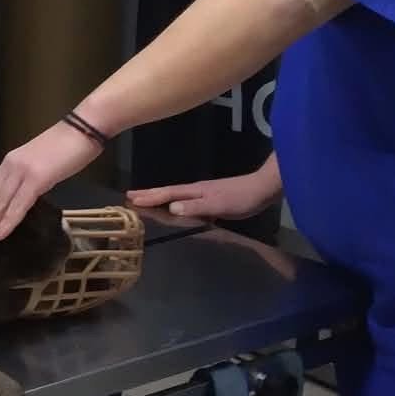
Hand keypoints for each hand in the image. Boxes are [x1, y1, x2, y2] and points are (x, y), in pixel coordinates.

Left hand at [0, 123, 102, 240]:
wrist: (84, 128)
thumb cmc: (68, 145)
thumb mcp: (41, 162)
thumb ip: (29, 175)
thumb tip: (22, 192)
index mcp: (12, 161)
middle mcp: (12, 166)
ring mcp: (23, 172)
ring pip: (0, 200)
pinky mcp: (36, 179)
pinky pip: (18, 205)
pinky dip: (7, 221)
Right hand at [126, 169, 278, 222]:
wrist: (264, 188)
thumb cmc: (242, 198)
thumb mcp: (220, 205)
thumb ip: (196, 207)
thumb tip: (171, 207)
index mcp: (195, 192)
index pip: (168, 194)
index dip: (150, 197)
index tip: (131, 198)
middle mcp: (196, 190)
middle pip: (168, 191)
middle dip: (149, 193)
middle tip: (130, 196)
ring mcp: (204, 193)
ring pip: (175, 195)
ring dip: (159, 197)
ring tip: (145, 200)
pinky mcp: (211, 197)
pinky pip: (185, 199)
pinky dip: (173, 201)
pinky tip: (174, 206)